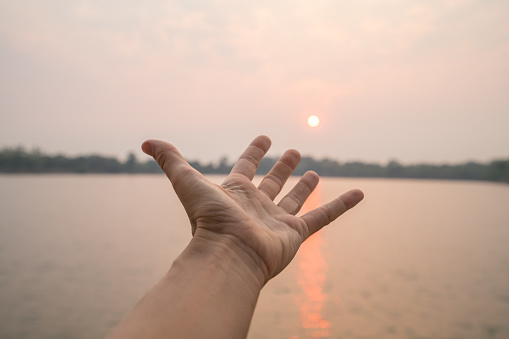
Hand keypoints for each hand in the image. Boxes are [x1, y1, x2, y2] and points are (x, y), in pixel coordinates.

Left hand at [142, 135, 363, 284]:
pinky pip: (324, 217)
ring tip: (312, 170)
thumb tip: (146, 141)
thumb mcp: (187, 182)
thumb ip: (170, 159)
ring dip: (304, 185)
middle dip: (280, 167)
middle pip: (271, 182)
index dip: (254, 151)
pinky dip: (342, 206)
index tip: (264, 138)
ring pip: (296, 198)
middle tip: (291, 151)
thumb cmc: (208, 220)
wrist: (228, 254)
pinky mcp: (296, 235)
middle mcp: (256, 206)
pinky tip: (359, 194)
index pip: (246, 166)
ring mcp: (277, 221)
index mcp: (235, 192)